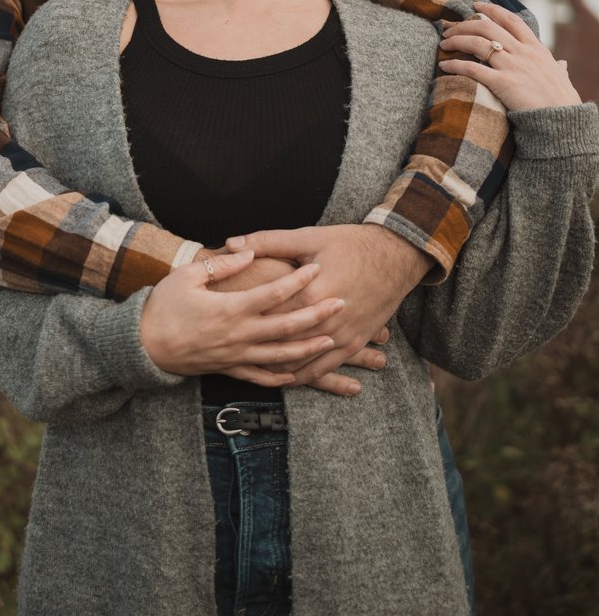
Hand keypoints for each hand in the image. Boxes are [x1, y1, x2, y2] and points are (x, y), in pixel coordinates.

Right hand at [140, 252, 344, 377]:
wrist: (143, 345)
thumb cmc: (163, 305)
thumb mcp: (188, 276)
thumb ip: (222, 265)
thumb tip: (249, 253)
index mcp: (230, 308)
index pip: (273, 293)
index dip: (298, 280)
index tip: (316, 268)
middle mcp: (239, 334)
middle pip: (287, 326)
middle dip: (317, 315)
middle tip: (341, 303)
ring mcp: (236, 355)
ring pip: (281, 355)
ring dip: (309, 348)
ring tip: (332, 340)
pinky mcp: (229, 370)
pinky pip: (261, 377)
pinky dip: (283, 377)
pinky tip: (299, 374)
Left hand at [202, 253, 387, 392]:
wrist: (396, 255)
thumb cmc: (350, 243)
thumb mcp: (308, 237)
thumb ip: (268, 242)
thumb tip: (231, 242)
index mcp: (312, 291)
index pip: (271, 312)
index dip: (244, 321)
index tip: (219, 327)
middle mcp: (328, 318)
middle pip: (284, 341)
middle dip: (255, 350)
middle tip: (225, 357)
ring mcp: (344, 334)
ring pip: (305, 360)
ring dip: (279, 368)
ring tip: (251, 372)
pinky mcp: (356, 341)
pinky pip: (327, 366)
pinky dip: (306, 374)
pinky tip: (289, 378)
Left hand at [439, 3, 581, 110]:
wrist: (561, 119)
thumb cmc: (561, 100)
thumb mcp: (560, 76)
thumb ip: (557, 67)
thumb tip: (562, 64)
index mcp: (535, 48)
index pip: (511, 20)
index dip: (492, 10)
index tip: (476, 6)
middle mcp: (522, 52)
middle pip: (488, 28)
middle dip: (465, 25)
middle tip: (449, 29)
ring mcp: (512, 66)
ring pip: (477, 44)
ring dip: (457, 41)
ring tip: (444, 44)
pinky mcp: (502, 83)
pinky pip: (473, 69)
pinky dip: (456, 65)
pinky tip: (444, 65)